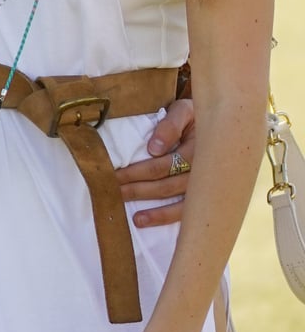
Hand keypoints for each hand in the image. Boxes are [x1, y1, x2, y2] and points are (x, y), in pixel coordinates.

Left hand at [115, 97, 194, 226]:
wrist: (219, 124)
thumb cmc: (193, 117)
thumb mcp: (183, 110)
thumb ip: (170, 124)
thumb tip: (154, 148)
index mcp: (199, 147)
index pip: (166, 163)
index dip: (140, 170)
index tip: (117, 173)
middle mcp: (204, 170)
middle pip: (166, 183)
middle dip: (137, 187)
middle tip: (111, 187)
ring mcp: (205, 185)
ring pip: (174, 198)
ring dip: (149, 206)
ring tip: (123, 206)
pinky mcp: (204, 196)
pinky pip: (184, 211)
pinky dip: (163, 217)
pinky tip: (142, 221)